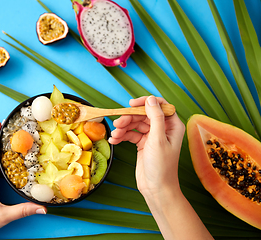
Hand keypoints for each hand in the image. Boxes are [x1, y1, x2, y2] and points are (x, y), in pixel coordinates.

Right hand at [109, 96, 212, 239]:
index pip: (159, 106)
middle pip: (143, 115)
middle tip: (117, 123)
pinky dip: (122, 136)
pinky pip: (130, 135)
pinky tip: (114, 140)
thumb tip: (150, 99)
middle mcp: (163, 129)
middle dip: (129, 118)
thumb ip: (155, 118)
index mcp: (172, 126)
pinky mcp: (143, 144)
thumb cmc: (161, 166)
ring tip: (115, 134)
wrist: (156, 189)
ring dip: (123, 127)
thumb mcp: (158, 139)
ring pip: (135, 124)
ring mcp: (152, 136)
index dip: (145, 102)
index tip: (131, 104)